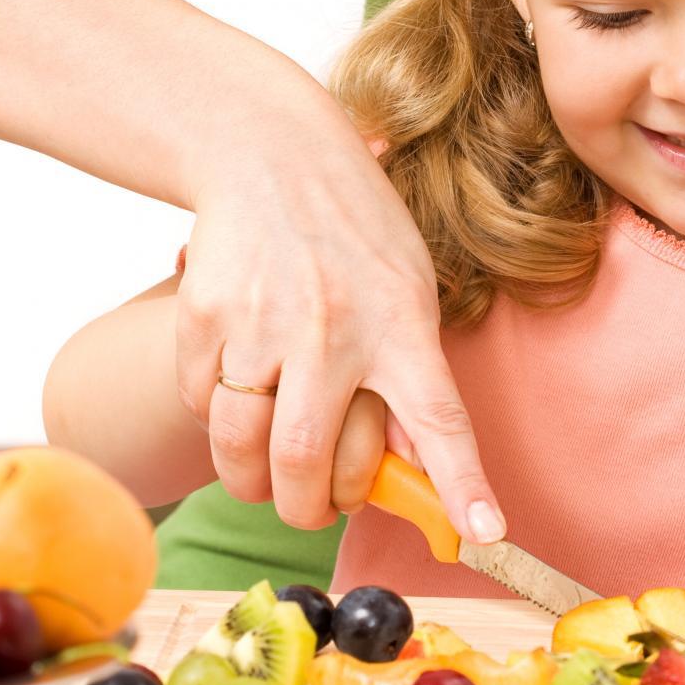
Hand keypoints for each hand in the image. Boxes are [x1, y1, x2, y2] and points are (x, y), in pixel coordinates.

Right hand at [175, 112, 502, 543]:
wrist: (269, 151)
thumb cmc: (353, 229)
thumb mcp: (408, 286)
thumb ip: (410, 373)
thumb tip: (410, 467)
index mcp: (401, 322)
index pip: (439, 416)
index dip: (461, 481)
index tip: (485, 534)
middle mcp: (332, 328)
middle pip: (306, 462)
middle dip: (306, 509)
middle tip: (313, 507)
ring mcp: (262, 322)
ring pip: (241, 449)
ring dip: (252, 482)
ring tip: (267, 472)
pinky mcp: (204, 316)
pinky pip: (199, 404)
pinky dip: (215, 416)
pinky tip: (237, 385)